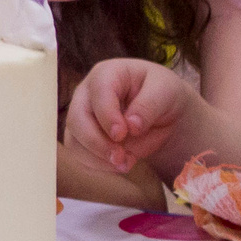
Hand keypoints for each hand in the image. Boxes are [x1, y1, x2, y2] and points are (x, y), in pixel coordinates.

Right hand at [64, 59, 191, 174]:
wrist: (161, 110)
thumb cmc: (161, 93)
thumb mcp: (166, 92)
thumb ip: (149, 105)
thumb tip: (131, 126)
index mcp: (107, 73)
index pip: (99, 91)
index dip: (107, 115)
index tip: (121, 135)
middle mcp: (87, 93)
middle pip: (77, 118)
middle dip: (96, 142)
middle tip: (120, 158)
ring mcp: (81, 115)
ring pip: (75, 139)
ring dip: (97, 157)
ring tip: (124, 165)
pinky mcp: (81, 136)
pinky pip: (79, 154)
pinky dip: (96, 165)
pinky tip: (118, 166)